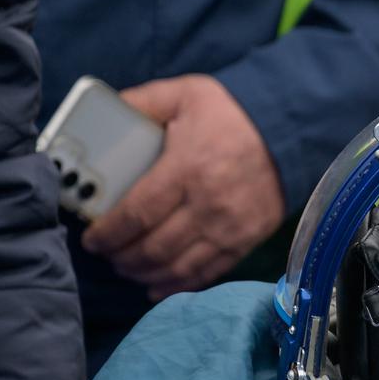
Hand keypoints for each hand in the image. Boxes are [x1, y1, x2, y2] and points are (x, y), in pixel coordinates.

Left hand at [82, 75, 284, 298]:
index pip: (137, 214)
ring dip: (146, 274)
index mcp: (187, 170)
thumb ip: (140, 104)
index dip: (109, 233)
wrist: (287, 132)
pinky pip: (208, 273)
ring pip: (178, 267)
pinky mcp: (246, 241)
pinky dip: (179, 285)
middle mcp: (209, 206)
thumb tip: (102, 115)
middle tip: (107, 255)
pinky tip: (157, 286)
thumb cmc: (231, 113)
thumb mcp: (182, 94)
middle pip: (154, 248)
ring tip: (128, 269)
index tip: (91, 239)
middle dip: (122, 257)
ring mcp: (230, 229)